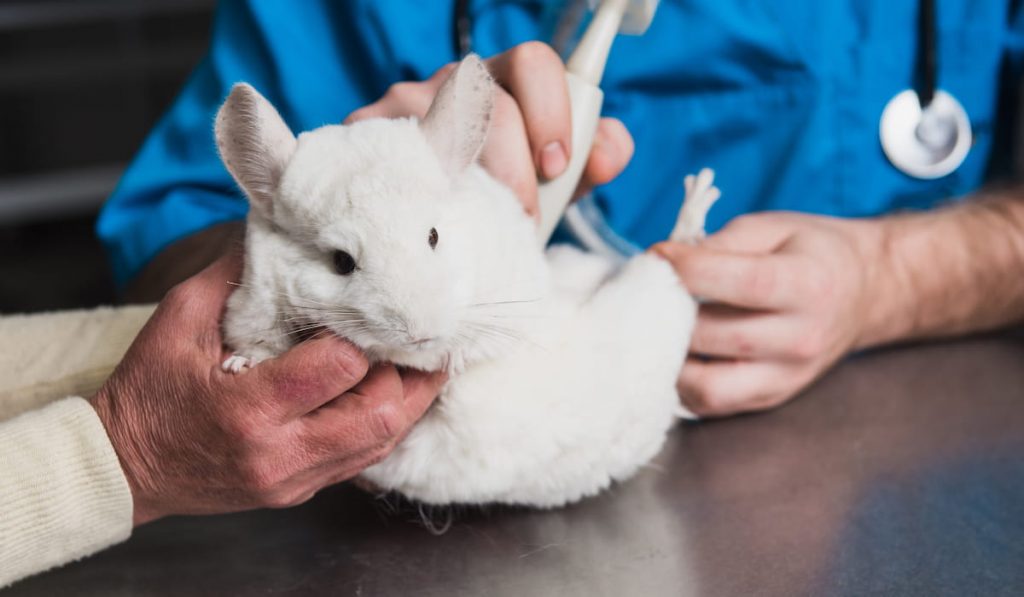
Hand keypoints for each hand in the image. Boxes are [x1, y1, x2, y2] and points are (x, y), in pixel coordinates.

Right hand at [90, 254, 446, 524]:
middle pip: (381, 413)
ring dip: (406, 399)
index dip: (359, 333)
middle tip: (409, 336)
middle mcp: (281, 452)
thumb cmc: (149, 391)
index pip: (340, 367)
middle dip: (405, 371)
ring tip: (412, 360)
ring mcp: (295, 479)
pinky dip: (384, 423)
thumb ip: (233, 277)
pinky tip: (386, 392)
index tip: (358, 310)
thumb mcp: (177, 321)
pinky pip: (364, 460)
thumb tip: (279, 232)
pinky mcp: (302, 491)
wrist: (126, 467)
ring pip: (383, 442)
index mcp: (250, 408)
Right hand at [345, 42, 634, 215]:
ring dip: (474, 188)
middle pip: (493, 103)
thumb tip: (607, 150)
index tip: (556, 167)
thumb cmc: (498, 195)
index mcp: (505, 82)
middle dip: (517, 170)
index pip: (535, 63)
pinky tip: (429, 220)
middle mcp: (454, 82)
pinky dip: (420, 193)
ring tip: (480, 227)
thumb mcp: (553, 183)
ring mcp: (404, 104)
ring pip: (445, 130)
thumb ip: (593, 162)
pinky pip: (396, 156)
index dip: (553, 112)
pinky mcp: (365, 134)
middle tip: (522, 216)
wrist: (422, 224)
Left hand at [653, 212, 882, 416]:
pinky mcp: (770, 400)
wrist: (863, 294)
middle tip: (649, 292)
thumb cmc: (811, 253)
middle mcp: (801, 339)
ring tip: (659, 328)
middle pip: (717, 336)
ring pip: (708, 387)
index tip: (658, 255)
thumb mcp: (774, 228)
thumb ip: (722, 243)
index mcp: (808, 286)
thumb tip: (667, 262)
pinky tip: (677, 352)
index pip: (745, 283)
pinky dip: (683, 381)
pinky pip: (711, 403)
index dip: (691, 270)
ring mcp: (786, 378)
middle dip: (670, 313)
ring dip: (671, 359)